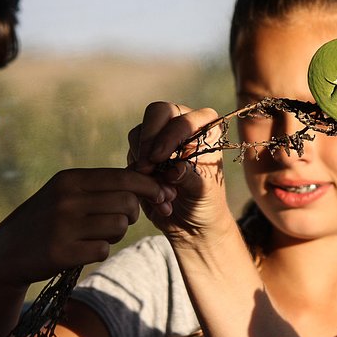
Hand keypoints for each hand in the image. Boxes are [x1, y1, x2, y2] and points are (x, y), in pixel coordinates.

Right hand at [0, 168, 161, 287]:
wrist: (7, 251)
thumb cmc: (49, 217)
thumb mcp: (68, 191)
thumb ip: (103, 184)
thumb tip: (149, 181)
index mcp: (71, 179)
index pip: (124, 177)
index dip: (149, 186)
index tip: (162, 194)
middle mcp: (67, 199)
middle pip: (128, 202)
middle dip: (133, 213)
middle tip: (121, 219)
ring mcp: (63, 226)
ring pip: (119, 226)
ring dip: (117, 233)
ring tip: (98, 233)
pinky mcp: (61, 252)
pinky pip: (104, 249)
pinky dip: (101, 250)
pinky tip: (84, 248)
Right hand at [127, 101, 233, 245]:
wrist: (190, 224)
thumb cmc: (205, 203)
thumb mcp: (203, 191)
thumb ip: (190, 177)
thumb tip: (174, 170)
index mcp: (205, 128)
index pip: (184, 117)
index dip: (169, 134)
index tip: (159, 158)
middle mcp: (182, 126)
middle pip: (157, 112)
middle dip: (149, 139)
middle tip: (146, 167)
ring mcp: (160, 138)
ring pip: (138, 134)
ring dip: (143, 162)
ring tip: (160, 191)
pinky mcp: (143, 154)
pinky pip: (131, 156)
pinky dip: (137, 175)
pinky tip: (153, 195)